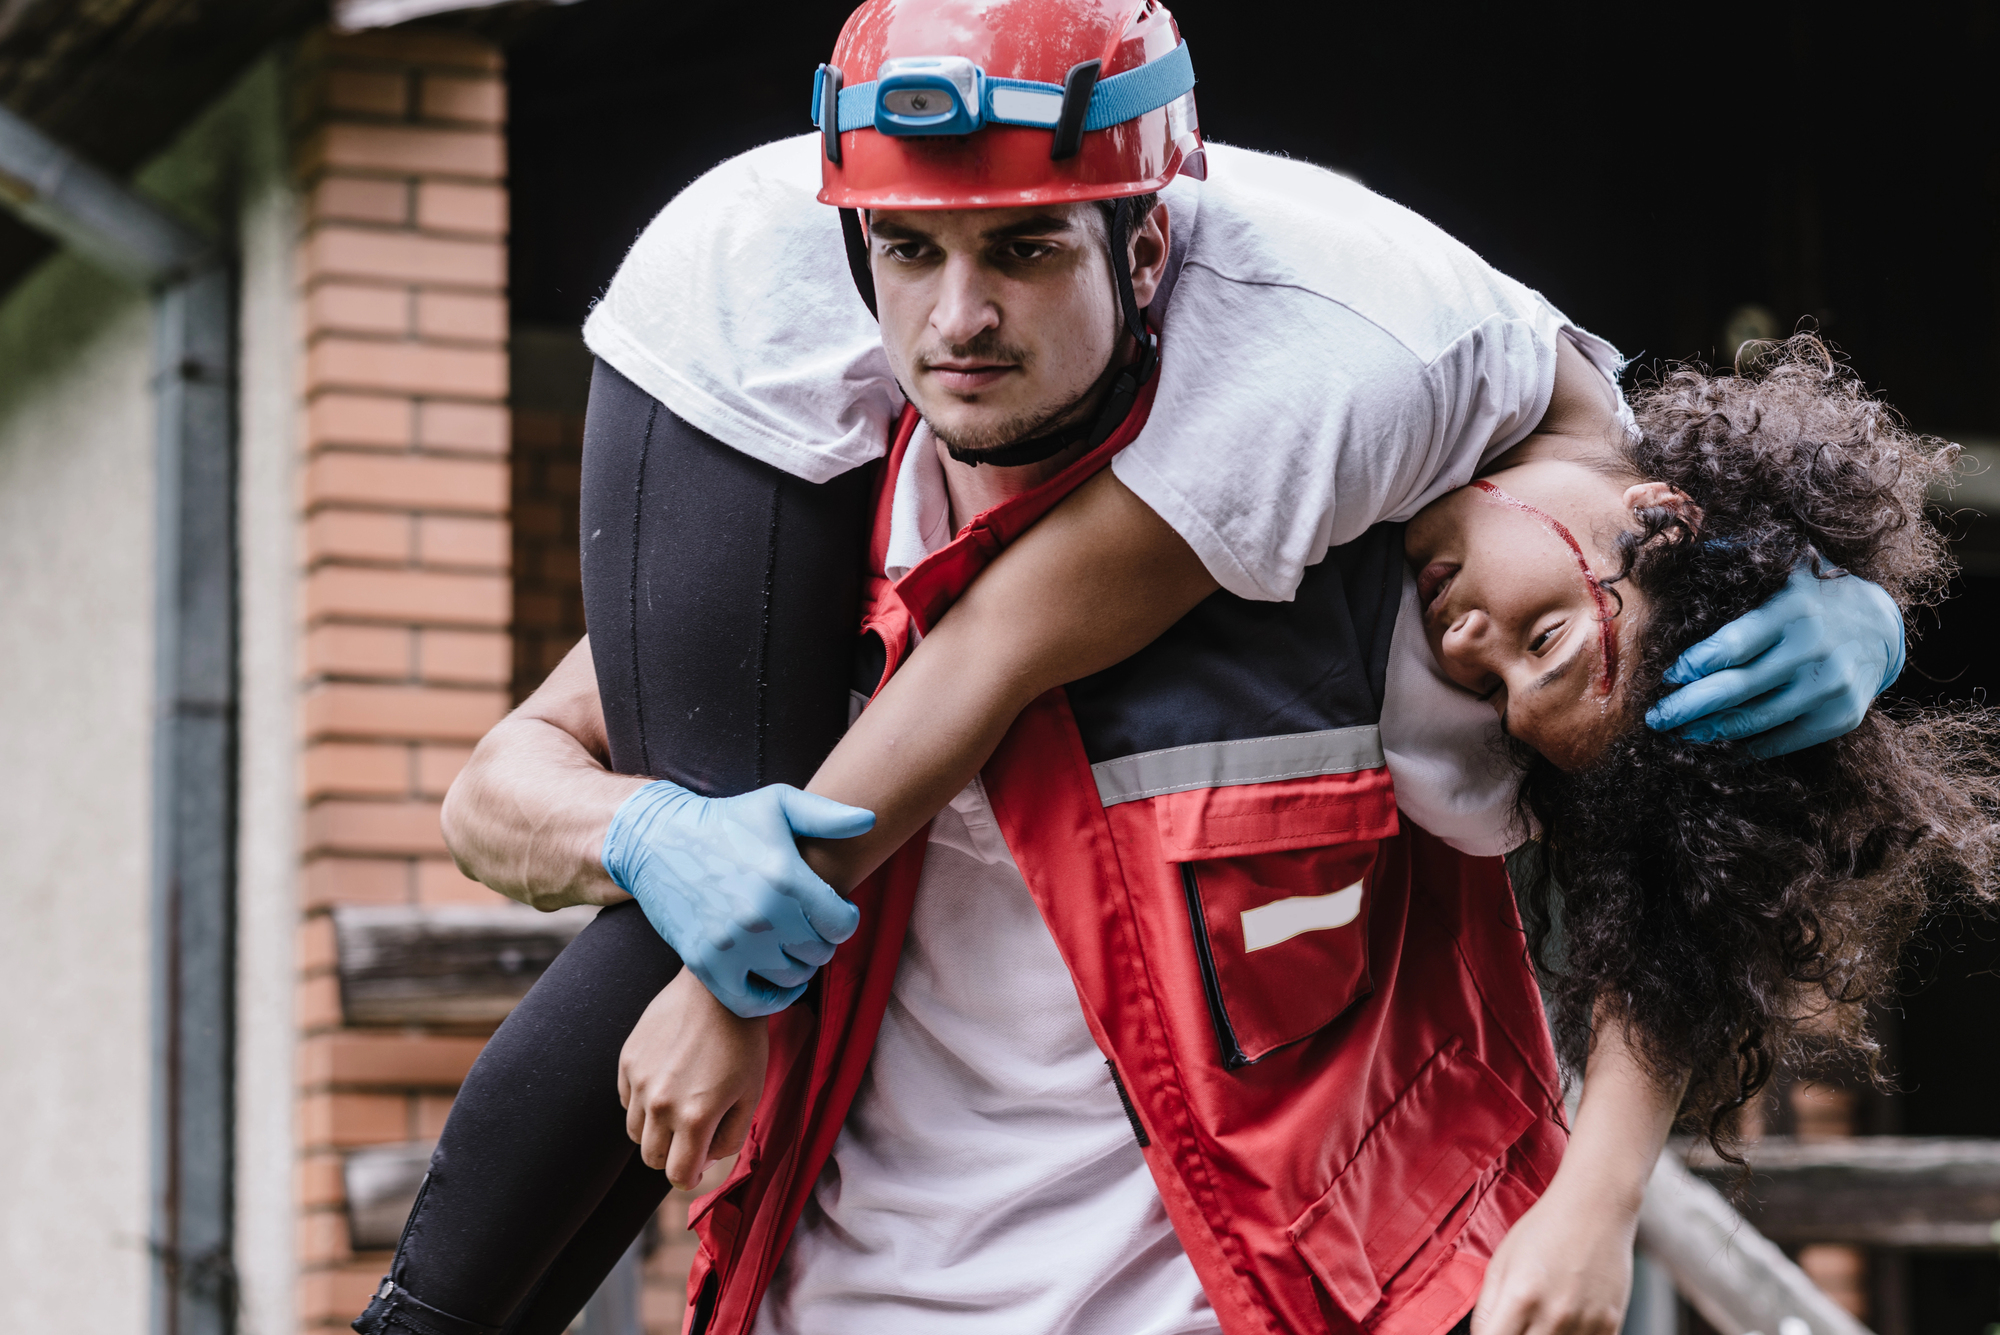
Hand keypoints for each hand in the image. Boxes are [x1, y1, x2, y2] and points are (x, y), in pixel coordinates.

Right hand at [601, 781, 874, 1015]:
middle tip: (806, 924)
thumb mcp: (778, 803)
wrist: (658, 840)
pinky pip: (753, 1003)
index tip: (831, 909)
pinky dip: (773, 999)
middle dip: (820, 939)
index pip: (842, 924)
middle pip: (820, 952)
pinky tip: (779, 981)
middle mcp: (762, 917)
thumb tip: (870, 820)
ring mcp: (732, 945)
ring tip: (790, 944)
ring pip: (791, 977)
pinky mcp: (706, 964)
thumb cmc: (726, 819)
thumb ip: (827, 815)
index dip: (843, 917)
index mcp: (785, 877)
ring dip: (798, 965)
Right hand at [618, 970, 768, 1188]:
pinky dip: (642, 1102)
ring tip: (679, 1104)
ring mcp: (639, 1081)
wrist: (718, 988)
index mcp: (695, 1117)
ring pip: (636, 1132)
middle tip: (691, 1135)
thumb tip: (704, 1160)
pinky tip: (666, 1080)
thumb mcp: (751, 1095)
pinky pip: (627, 1101)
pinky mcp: (628, 1060)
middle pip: (652, 1157)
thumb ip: (729, 1139)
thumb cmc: (743, 1042)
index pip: (677, 1174)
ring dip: (655, 1130)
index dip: (688, 1177)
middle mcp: (660, 1104)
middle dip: (672, 1155)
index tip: (695, 1167)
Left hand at [1471, 1175, 1635, 1334]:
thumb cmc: (1544, 1229)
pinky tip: (1567, 1322)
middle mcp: (1555, 1315)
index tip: (1496, 1331)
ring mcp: (1586, 1323)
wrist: (1595, 1207)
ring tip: (1542, 1317)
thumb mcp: (1500, 1263)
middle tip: (1519, 1320)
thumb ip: (1486, 1308)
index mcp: (1521, 1297)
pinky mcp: (1611, 1325)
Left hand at [1645, 562, 1903, 756]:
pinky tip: (1720, 743)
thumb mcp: (1786, 571)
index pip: (1734, 642)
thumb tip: (1688, 551)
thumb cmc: (1814, 598)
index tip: (1669, 676)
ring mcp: (1831, 686)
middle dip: (1688, 706)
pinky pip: (1783, 740)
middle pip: (1738, 687)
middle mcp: (1813, 648)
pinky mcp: (1842, 716)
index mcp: (1792, 608)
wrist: (1882, 625)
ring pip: (1756, 719)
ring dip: (1711, 730)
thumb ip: (1740, 566)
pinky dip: (1747, 746)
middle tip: (1656, 718)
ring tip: (1682, 732)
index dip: (1697, 664)